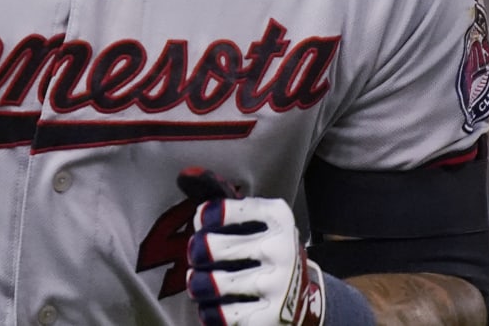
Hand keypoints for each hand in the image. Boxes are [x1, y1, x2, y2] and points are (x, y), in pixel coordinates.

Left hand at [180, 173, 325, 325]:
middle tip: (201, 257)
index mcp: (277, 216)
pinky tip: (218, 306)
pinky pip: (218, 316)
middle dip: (196, 254)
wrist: (302, 301)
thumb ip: (222, 199)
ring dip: (198, 285)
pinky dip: (209, 312)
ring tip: (203, 283)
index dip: (203, 221)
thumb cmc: (265, 252)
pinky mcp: (270, 319)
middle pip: (207, 247)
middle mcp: (281, 248)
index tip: (206, 225)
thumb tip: (185, 175)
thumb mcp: (255, 221)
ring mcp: (277, 285)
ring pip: (209, 284)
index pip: (216, 210)